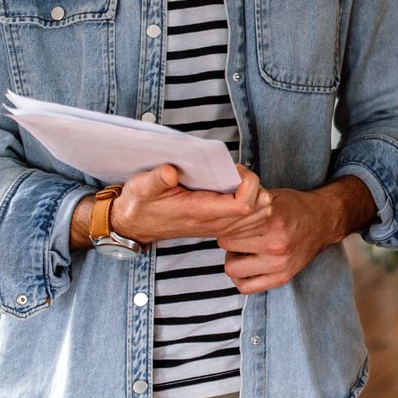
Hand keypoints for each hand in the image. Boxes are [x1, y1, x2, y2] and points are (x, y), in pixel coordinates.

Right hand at [109, 164, 262, 244]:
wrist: (136, 224)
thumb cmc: (141, 203)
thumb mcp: (141, 187)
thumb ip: (156, 179)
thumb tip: (171, 172)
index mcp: (200, 212)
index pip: (244, 205)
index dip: (248, 183)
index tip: (234, 169)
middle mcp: (216, 224)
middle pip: (260, 210)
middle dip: (256, 186)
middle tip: (237, 173)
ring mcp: (221, 228)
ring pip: (262, 216)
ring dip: (257, 195)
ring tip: (238, 181)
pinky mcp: (222, 228)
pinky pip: (254, 222)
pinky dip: (255, 206)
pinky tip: (237, 192)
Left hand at [215, 172, 365, 294]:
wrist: (323, 222)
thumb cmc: (295, 207)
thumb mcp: (272, 196)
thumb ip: (248, 202)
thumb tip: (220, 206)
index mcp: (273, 221)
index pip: (229, 227)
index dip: (224, 222)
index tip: (227, 221)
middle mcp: (277, 245)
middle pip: (227, 246)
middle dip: (227, 238)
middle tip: (235, 234)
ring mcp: (280, 264)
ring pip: (232, 269)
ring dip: (232, 259)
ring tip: (241, 250)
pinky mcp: (282, 278)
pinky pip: (246, 287)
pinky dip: (241, 278)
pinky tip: (246, 265)